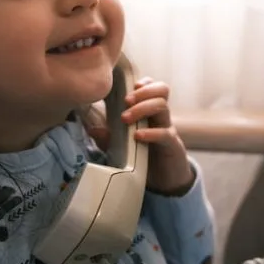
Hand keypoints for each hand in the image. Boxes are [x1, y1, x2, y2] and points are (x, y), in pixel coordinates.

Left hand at [85, 77, 194, 195]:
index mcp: (151, 112)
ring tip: (125, 118)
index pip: (153, 86)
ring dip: (142, 108)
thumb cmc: (145, 156)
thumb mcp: (123, 146)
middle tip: (125, 101)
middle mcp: (161, 116)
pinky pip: (164, 133)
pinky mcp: (172, 145)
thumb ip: (109, 137)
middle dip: (143, 91)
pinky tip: (137, 136)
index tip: (130, 87)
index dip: (144, 82)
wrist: (165, 180)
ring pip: (162, 106)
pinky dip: (150, 133)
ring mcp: (168, 128)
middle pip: (161, 90)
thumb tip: (91, 129)